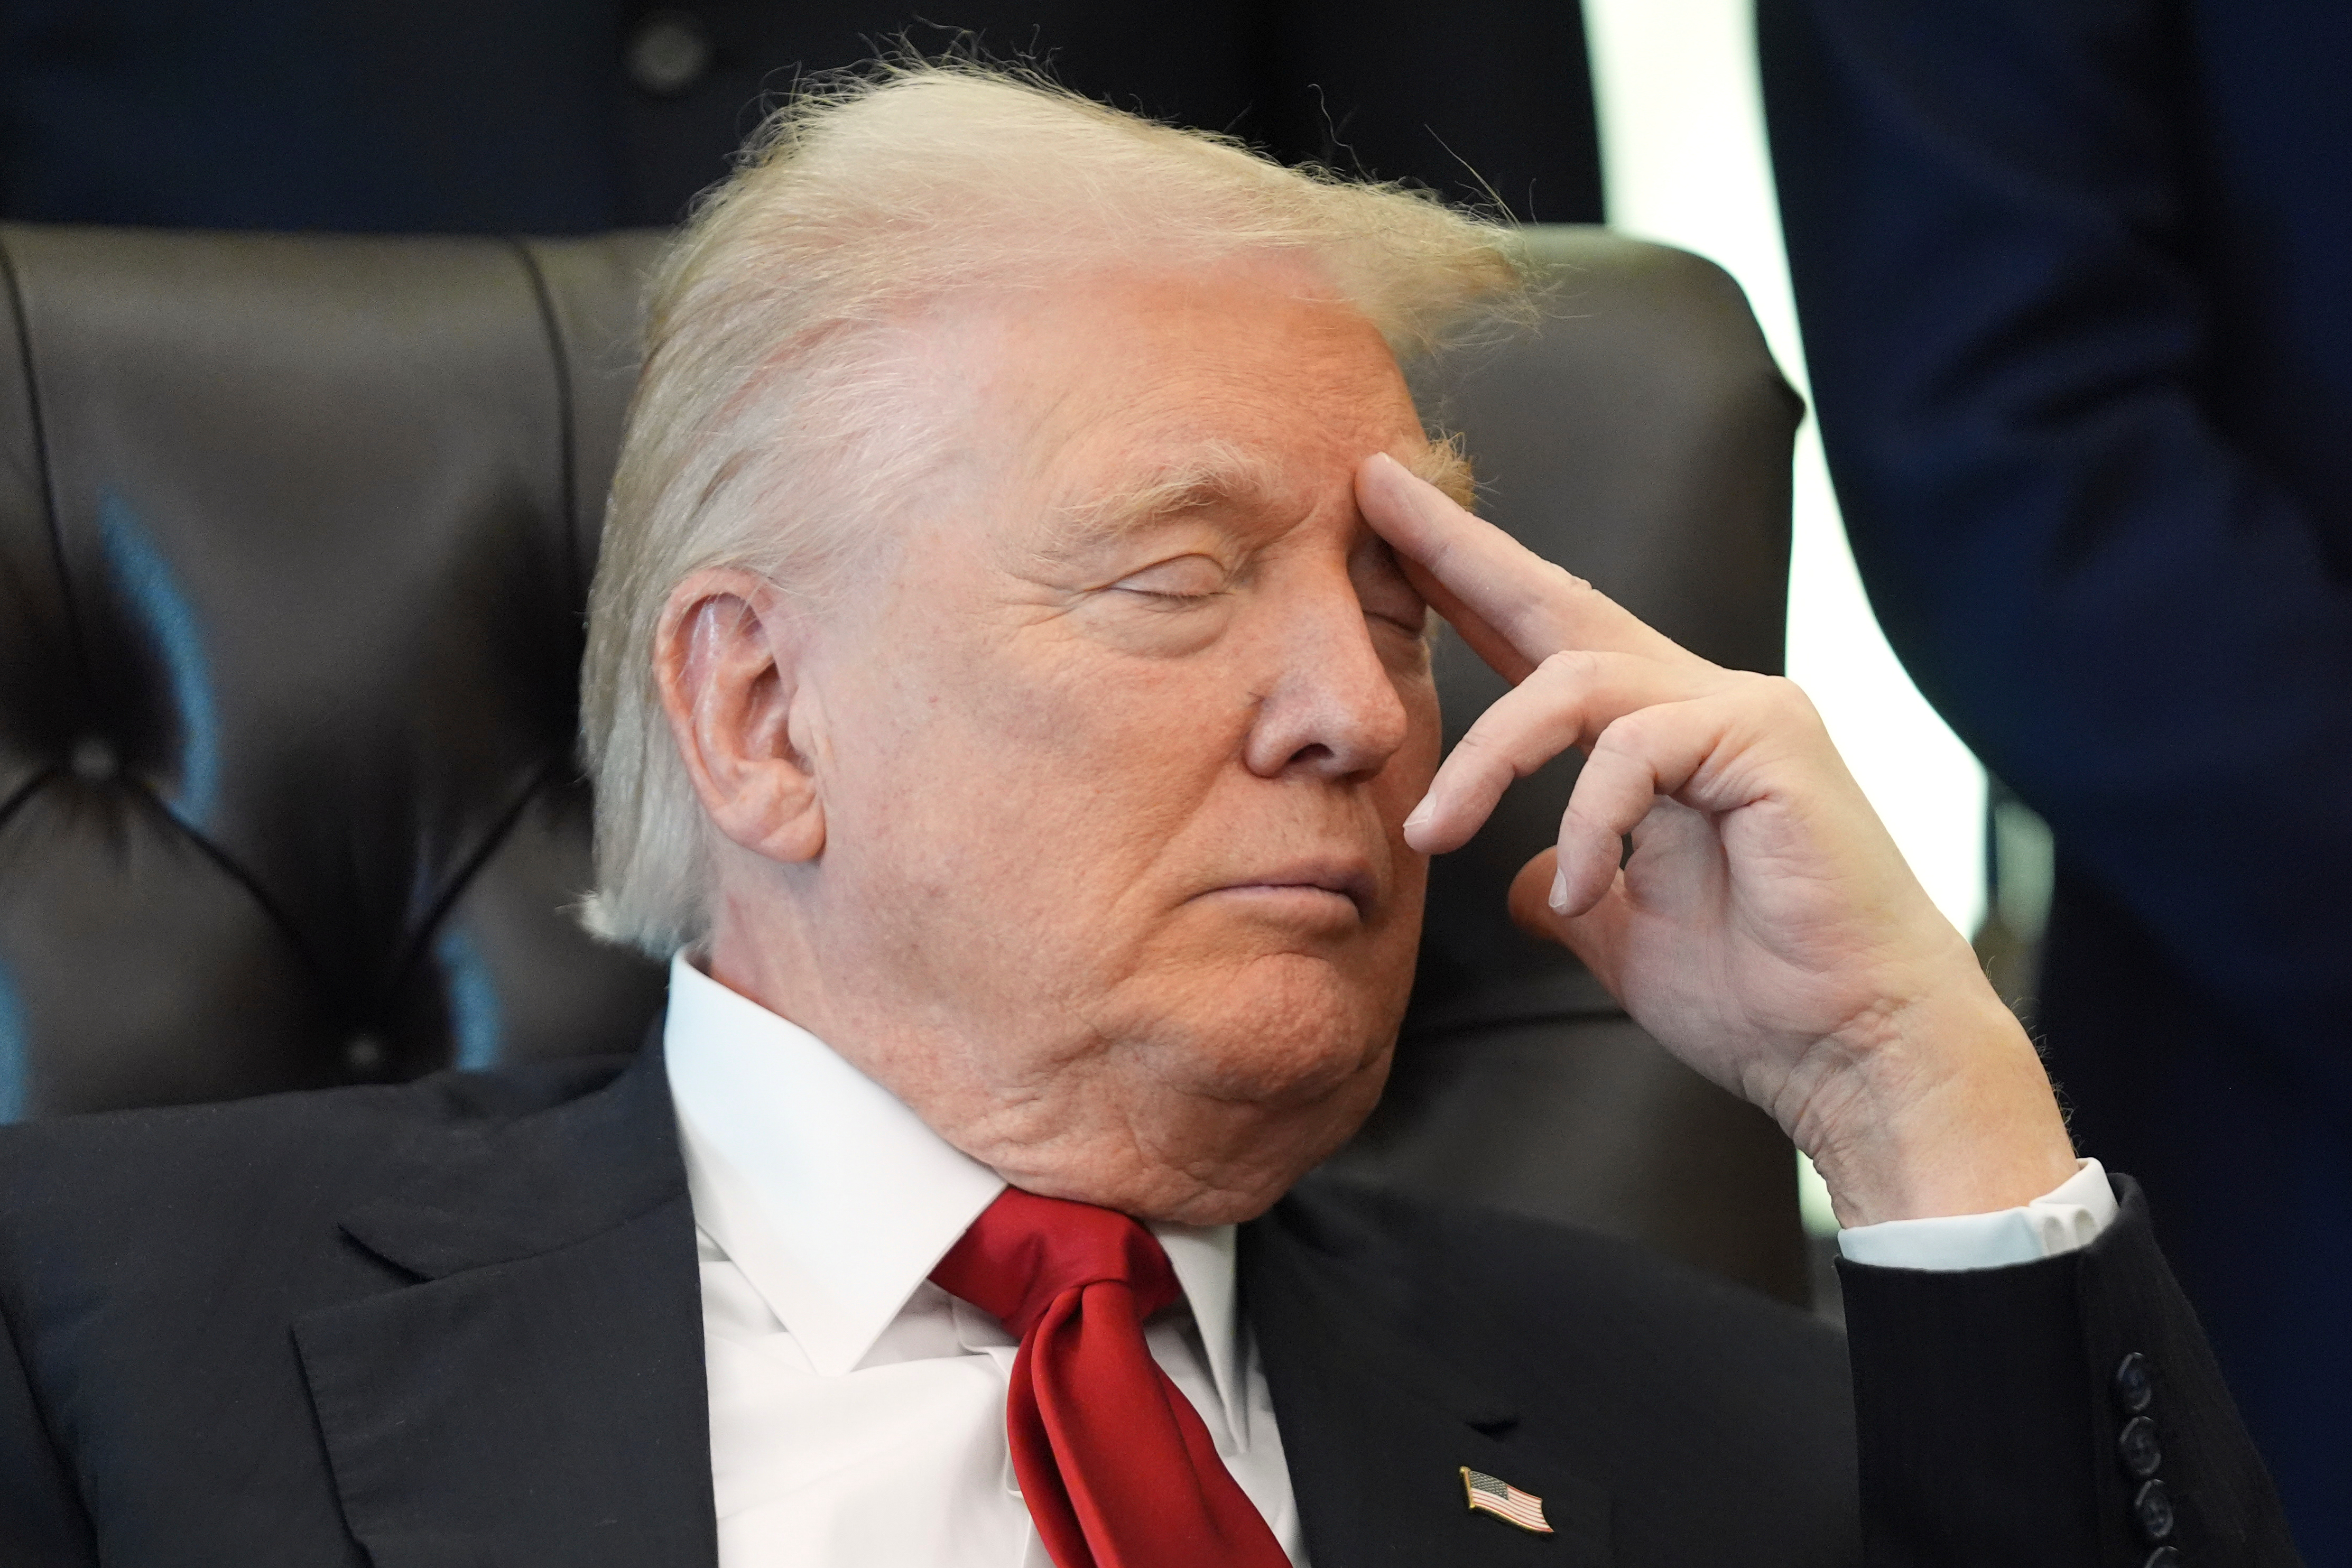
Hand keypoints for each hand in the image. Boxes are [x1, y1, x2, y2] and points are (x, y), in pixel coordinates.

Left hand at [1358, 453, 2075, 1225]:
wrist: (1855, 1051)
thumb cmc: (1756, 996)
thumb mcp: (1621, 933)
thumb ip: (1570, 887)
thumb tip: (1521, 885)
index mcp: (1658, 740)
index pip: (1543, 645)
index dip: (1464, 588)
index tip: (1384, 535)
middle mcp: (1700, 701)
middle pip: (1557, 602)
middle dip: (1458, 549)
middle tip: (1374, 492)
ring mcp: (1740, 710)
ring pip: (1573, 685)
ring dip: (1485, 760)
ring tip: (1430, 835)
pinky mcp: (1767, 738)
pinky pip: (1634, 750)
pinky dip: (1590, 823)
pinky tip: (1583, 891)